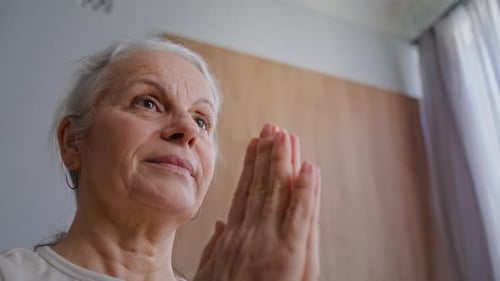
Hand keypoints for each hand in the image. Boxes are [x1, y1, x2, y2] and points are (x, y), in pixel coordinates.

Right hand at [193, 124, 320, 280]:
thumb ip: (216, 248)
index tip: (255, 144)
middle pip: (262, 187)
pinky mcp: (290, 255)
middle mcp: (250, 234)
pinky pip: (301, 216)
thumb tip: (219, 222)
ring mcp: (269, 242)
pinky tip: (309, 167)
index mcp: (233, 238)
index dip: (251, 167)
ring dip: (284, 162)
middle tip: (274, 127)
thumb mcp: (209, 274)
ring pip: (279, 193)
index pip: (245, 194)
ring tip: (287, 135)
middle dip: (268, 155)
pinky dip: (306, 191)